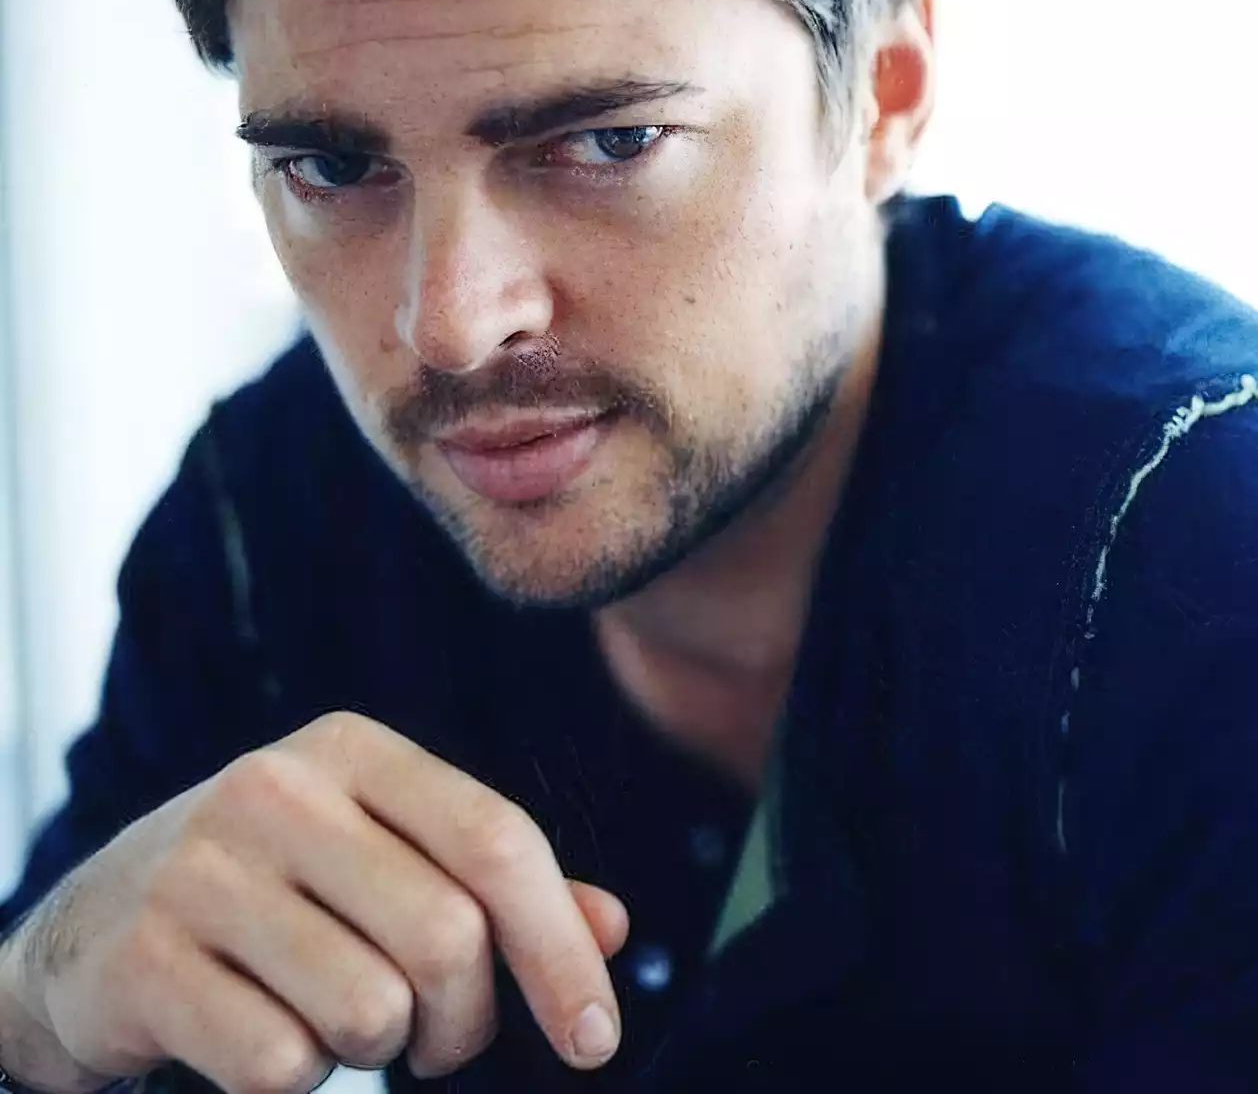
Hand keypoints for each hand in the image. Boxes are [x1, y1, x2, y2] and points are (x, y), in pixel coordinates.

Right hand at [0, 711, 629, 1092]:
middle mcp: (274, 790)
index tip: (596, 1036)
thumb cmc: (280, 893)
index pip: (497, 842)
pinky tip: (265, 1040)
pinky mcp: (142, 961)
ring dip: (381, 1051)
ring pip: (370, 1007)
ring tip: (346, 1029)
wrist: (90, 931)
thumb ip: (498, 887)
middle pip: (446, 935)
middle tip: (442, 1044)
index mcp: (352, 750)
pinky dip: (296, 1079)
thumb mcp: (385, 857)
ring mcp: (199, 872)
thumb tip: (611, 928)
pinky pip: (279, 1063)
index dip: (561, 947)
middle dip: (468, 1020)